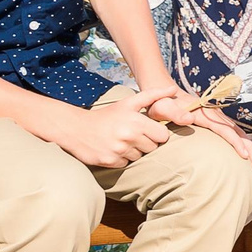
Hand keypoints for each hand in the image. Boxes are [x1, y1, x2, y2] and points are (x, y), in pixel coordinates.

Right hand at [34, 98, 170, 169]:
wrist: (77, 128)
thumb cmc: (107, 115)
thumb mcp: (129, 103)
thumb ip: (153, 95)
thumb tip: (173, 89)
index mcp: (136, 121)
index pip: (163, 136)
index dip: (156, 133)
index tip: (146, 129)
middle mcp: (129, 136)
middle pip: (153, 147)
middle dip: (145, 142)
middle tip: (131, 134)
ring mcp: (119, 150)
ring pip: (140, 156)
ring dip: (133, 150)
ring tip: (121, 140)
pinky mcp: (110, 161)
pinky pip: (126, 163)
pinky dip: (121, 158)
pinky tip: (113, 148)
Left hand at [133, 85, 251, 163]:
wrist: (163, 93)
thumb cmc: (161, 103)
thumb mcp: (163, 107)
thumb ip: (174, 113)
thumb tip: (189, 118)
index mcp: (205, 114)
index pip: (225, 130)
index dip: (236, 143)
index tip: (244, 155)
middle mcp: (214, 115)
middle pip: (237, 131)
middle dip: (249, 147)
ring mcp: (215, 117)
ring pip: (237, 132)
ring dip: (247, 146)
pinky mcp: (213, 121)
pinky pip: (231, 132)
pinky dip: (240, 142)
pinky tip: (243, 151)